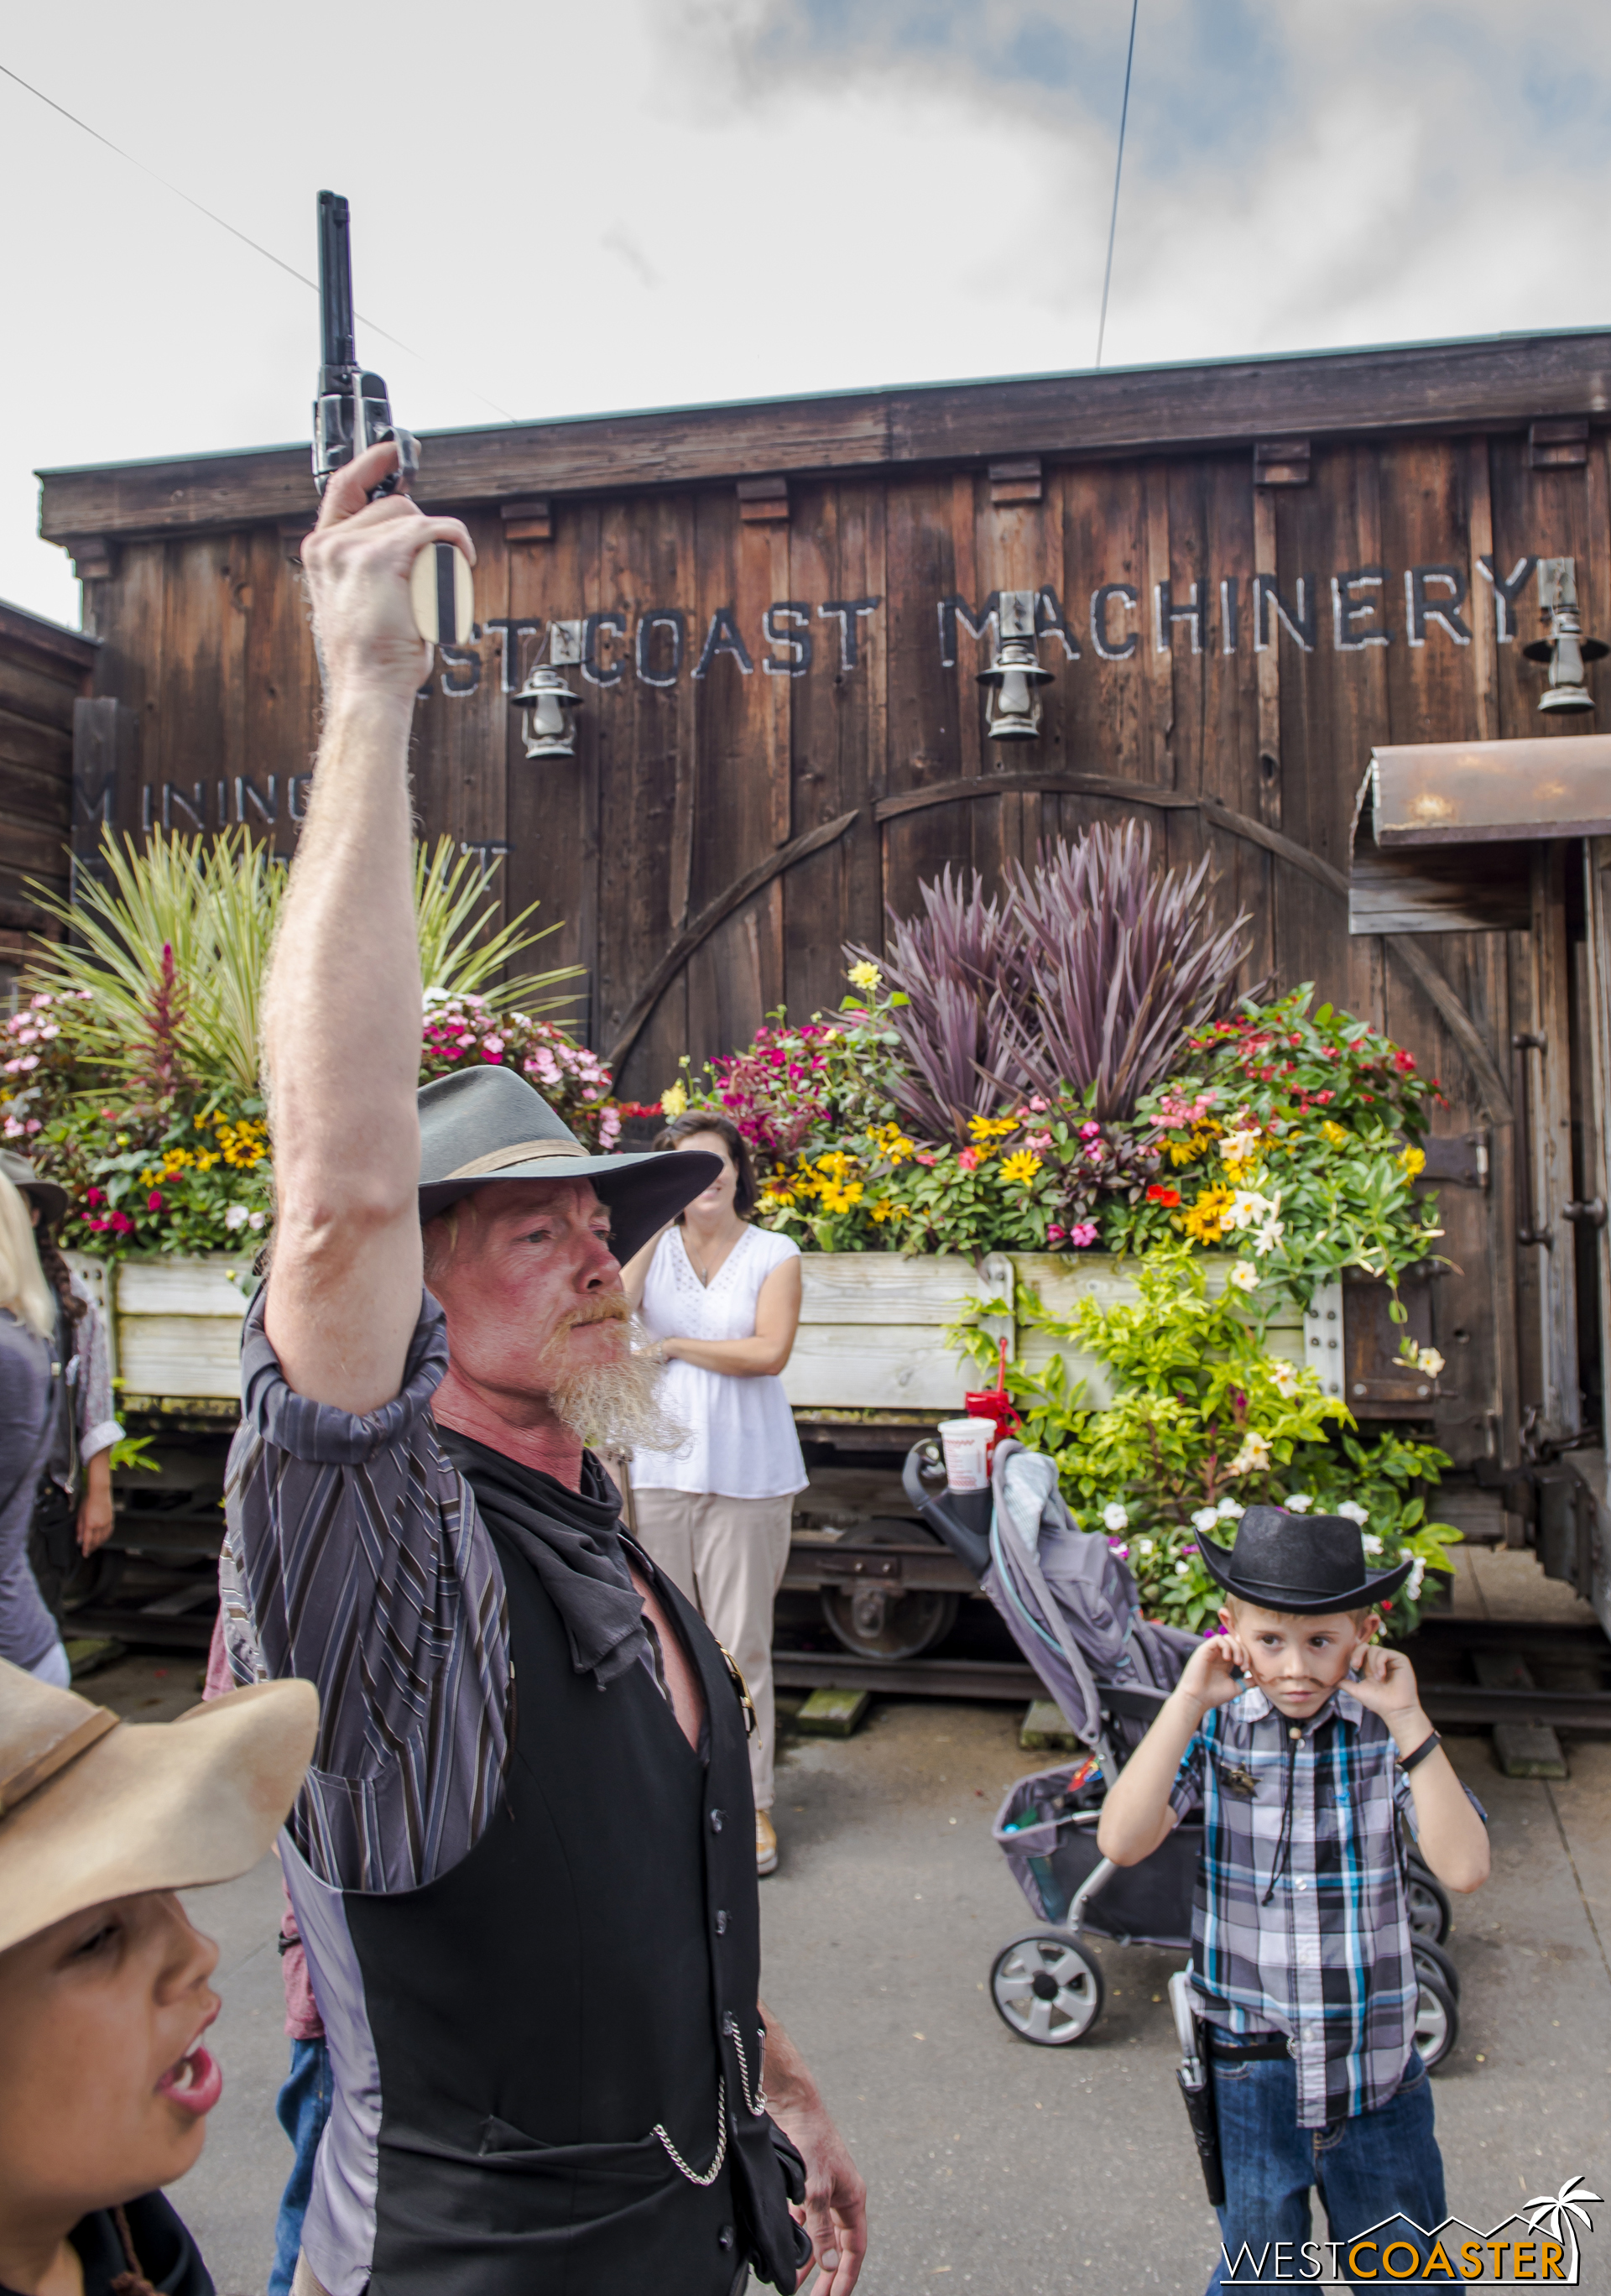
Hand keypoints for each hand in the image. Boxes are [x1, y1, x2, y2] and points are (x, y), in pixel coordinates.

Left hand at [76, 1453, 114, 1554]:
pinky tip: (103, 1539)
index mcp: (90, 1523)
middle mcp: (99, 1524)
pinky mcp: (111, 1519)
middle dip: (92, 1547)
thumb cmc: (88, 1501)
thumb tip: (79, 1539)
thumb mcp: (80, 1515)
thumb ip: (79, 1528)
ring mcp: (107, 1522)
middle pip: (96, 1540)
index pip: (88, 1540)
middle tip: (89, 1551)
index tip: (85, 1554)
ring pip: (104, 1537)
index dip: (86, 1548)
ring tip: (95, 1546)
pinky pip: (109, 1532)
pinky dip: (106, 1537)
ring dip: (99, 1543)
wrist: (100, 1492)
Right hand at [300, 439, 473, 709]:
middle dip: (423, 535)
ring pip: (414, 518)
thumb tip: (415, 538)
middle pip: (394, 506)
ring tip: (429, 592)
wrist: (369, 686)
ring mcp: (351, 548)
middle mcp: (330, 544)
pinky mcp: (381, 557)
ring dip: (436, 550)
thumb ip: (373, 560)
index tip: (395, 450)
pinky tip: (462, 563)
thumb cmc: (374, 655)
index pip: (345, 487)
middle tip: (427, 580)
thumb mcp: (364, 597)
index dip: (372, 463)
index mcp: (322, 550)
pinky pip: (434, 530)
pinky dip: (456, 543)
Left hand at [774, 2094, 866, 2295]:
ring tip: (795, 2283)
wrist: (791, 2105)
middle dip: (828, 2275)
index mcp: (852, 2199)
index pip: (855, 2249)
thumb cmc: (811, 2141)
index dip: (847, 2276)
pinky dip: (795, 2235)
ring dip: (809, 2258)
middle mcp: (840, 2197)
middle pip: (837, 2246)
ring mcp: (822, 2191)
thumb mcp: (816, 2191)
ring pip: (818, 2234)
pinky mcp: (804, 2185)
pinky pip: (802, 2219)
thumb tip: (830, 2265)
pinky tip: (784, 2247)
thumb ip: (822, 2229)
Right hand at [1175, 1630, 1246, 1716]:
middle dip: (1245, 1652)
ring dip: (1237, 1648)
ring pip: (1228, 1638)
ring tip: (1237, 1662)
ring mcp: (1211, 1651)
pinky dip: (1226, 1646)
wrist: (1197, 1699)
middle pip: (1236, 1642)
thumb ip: (1247, 1681)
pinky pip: (1218, 1639)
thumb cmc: (1214, 1695)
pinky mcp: (1204, 1649)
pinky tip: (1228, 1659)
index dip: (1247, 1655)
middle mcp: (1219, 1654)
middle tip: (1244, 1666)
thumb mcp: (1236, 1687)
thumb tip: (1260, 1679)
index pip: (1240, 1649)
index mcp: (1225, 1662)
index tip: (1248, 1669)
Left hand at [1348, 1641, 1427, 1740]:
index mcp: (1370, 1667)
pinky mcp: (1400, 1660)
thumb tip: (1333, 1681)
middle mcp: (1380, 1662)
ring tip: (1377, 1679)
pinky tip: (1382, 1675)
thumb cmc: (1378, 1702)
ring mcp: (1391, 1660)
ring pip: (1374, 1649)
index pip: (1360, 1652)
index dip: (1354, 1654)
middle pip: (1365, 1646)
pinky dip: (1380, 1663)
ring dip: (1372, 1664)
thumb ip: (1345, 1684)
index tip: (1353, 1666)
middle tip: (1355, 1665)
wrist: (1395, 1710)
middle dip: (1357, 1653)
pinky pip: (1385, 1653)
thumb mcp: (1357, 1691)